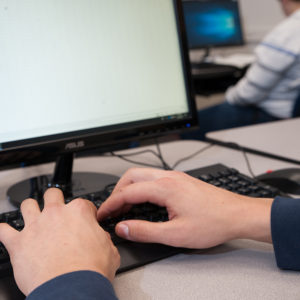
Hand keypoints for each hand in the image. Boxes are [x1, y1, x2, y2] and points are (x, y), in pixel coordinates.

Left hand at [0, 188, 119, 295]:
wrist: (72, 288)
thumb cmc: (90, 270)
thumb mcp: (109, 251)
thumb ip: (104, 240)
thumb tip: (101, 239)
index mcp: (79, 212)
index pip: (83, 204)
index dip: (86, 213)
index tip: (85, 222)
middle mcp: (55, 214)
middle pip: (52, 194)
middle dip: (55, 200)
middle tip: (57, 212)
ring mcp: (35, 226)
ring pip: (27, 205)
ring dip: (30, 210)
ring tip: (32, 218)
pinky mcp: (18, 243)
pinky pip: (3, 230)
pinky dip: (4, 231)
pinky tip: (7, 233)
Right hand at [98, 168, 272, 248]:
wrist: (237, 214)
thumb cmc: (213, 222)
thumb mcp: (176, 234)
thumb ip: (145, 231)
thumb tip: (124, 228)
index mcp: (165, 187)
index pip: (128, 192)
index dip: (111, 204)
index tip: (103, 213)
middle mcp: (169, 177)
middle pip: (132, 176)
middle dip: (117, 191)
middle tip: (112, 209)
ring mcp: (175, 177)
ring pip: (143, 174)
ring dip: (129, 188)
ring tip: (125, 206)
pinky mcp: (181, 180)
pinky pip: (153, 178)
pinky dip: (142, 187)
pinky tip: (144, 200)